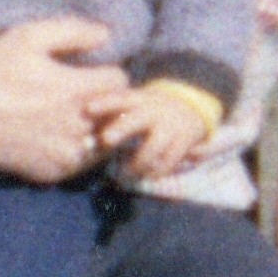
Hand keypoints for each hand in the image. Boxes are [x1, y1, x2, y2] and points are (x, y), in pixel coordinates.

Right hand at [0, 17, 125, 182]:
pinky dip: (76, 152)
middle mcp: (79, 126)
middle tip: (84, 95)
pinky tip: (53, 137)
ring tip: (71, 118)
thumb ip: (72, 32)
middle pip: (117, 115)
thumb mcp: (27, 37)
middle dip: (107, 103)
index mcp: (78, 90)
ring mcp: (65, 155)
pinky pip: (81, 164)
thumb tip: (106, 35)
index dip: (107, 73)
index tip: (90, 71)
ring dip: (96, 131)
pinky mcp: (51, 173)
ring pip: (103, 144)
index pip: (122, 82)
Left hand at [91, 86, 212, 181]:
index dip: (104, 103)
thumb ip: (113, 120)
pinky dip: (156, 172)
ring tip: (123, 175)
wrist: (192, 105)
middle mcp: (154, 111)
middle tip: (105, 139)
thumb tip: (85, 144)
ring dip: (136, 164)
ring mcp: (170, 126)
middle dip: (120, 129)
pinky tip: (145, 176)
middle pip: (136, 120)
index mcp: (139, 100)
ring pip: (152, 148)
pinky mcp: (184, 141)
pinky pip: (169, 161)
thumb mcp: (136, 106)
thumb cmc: (150, 111)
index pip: (119, 100)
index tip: (88, 109)